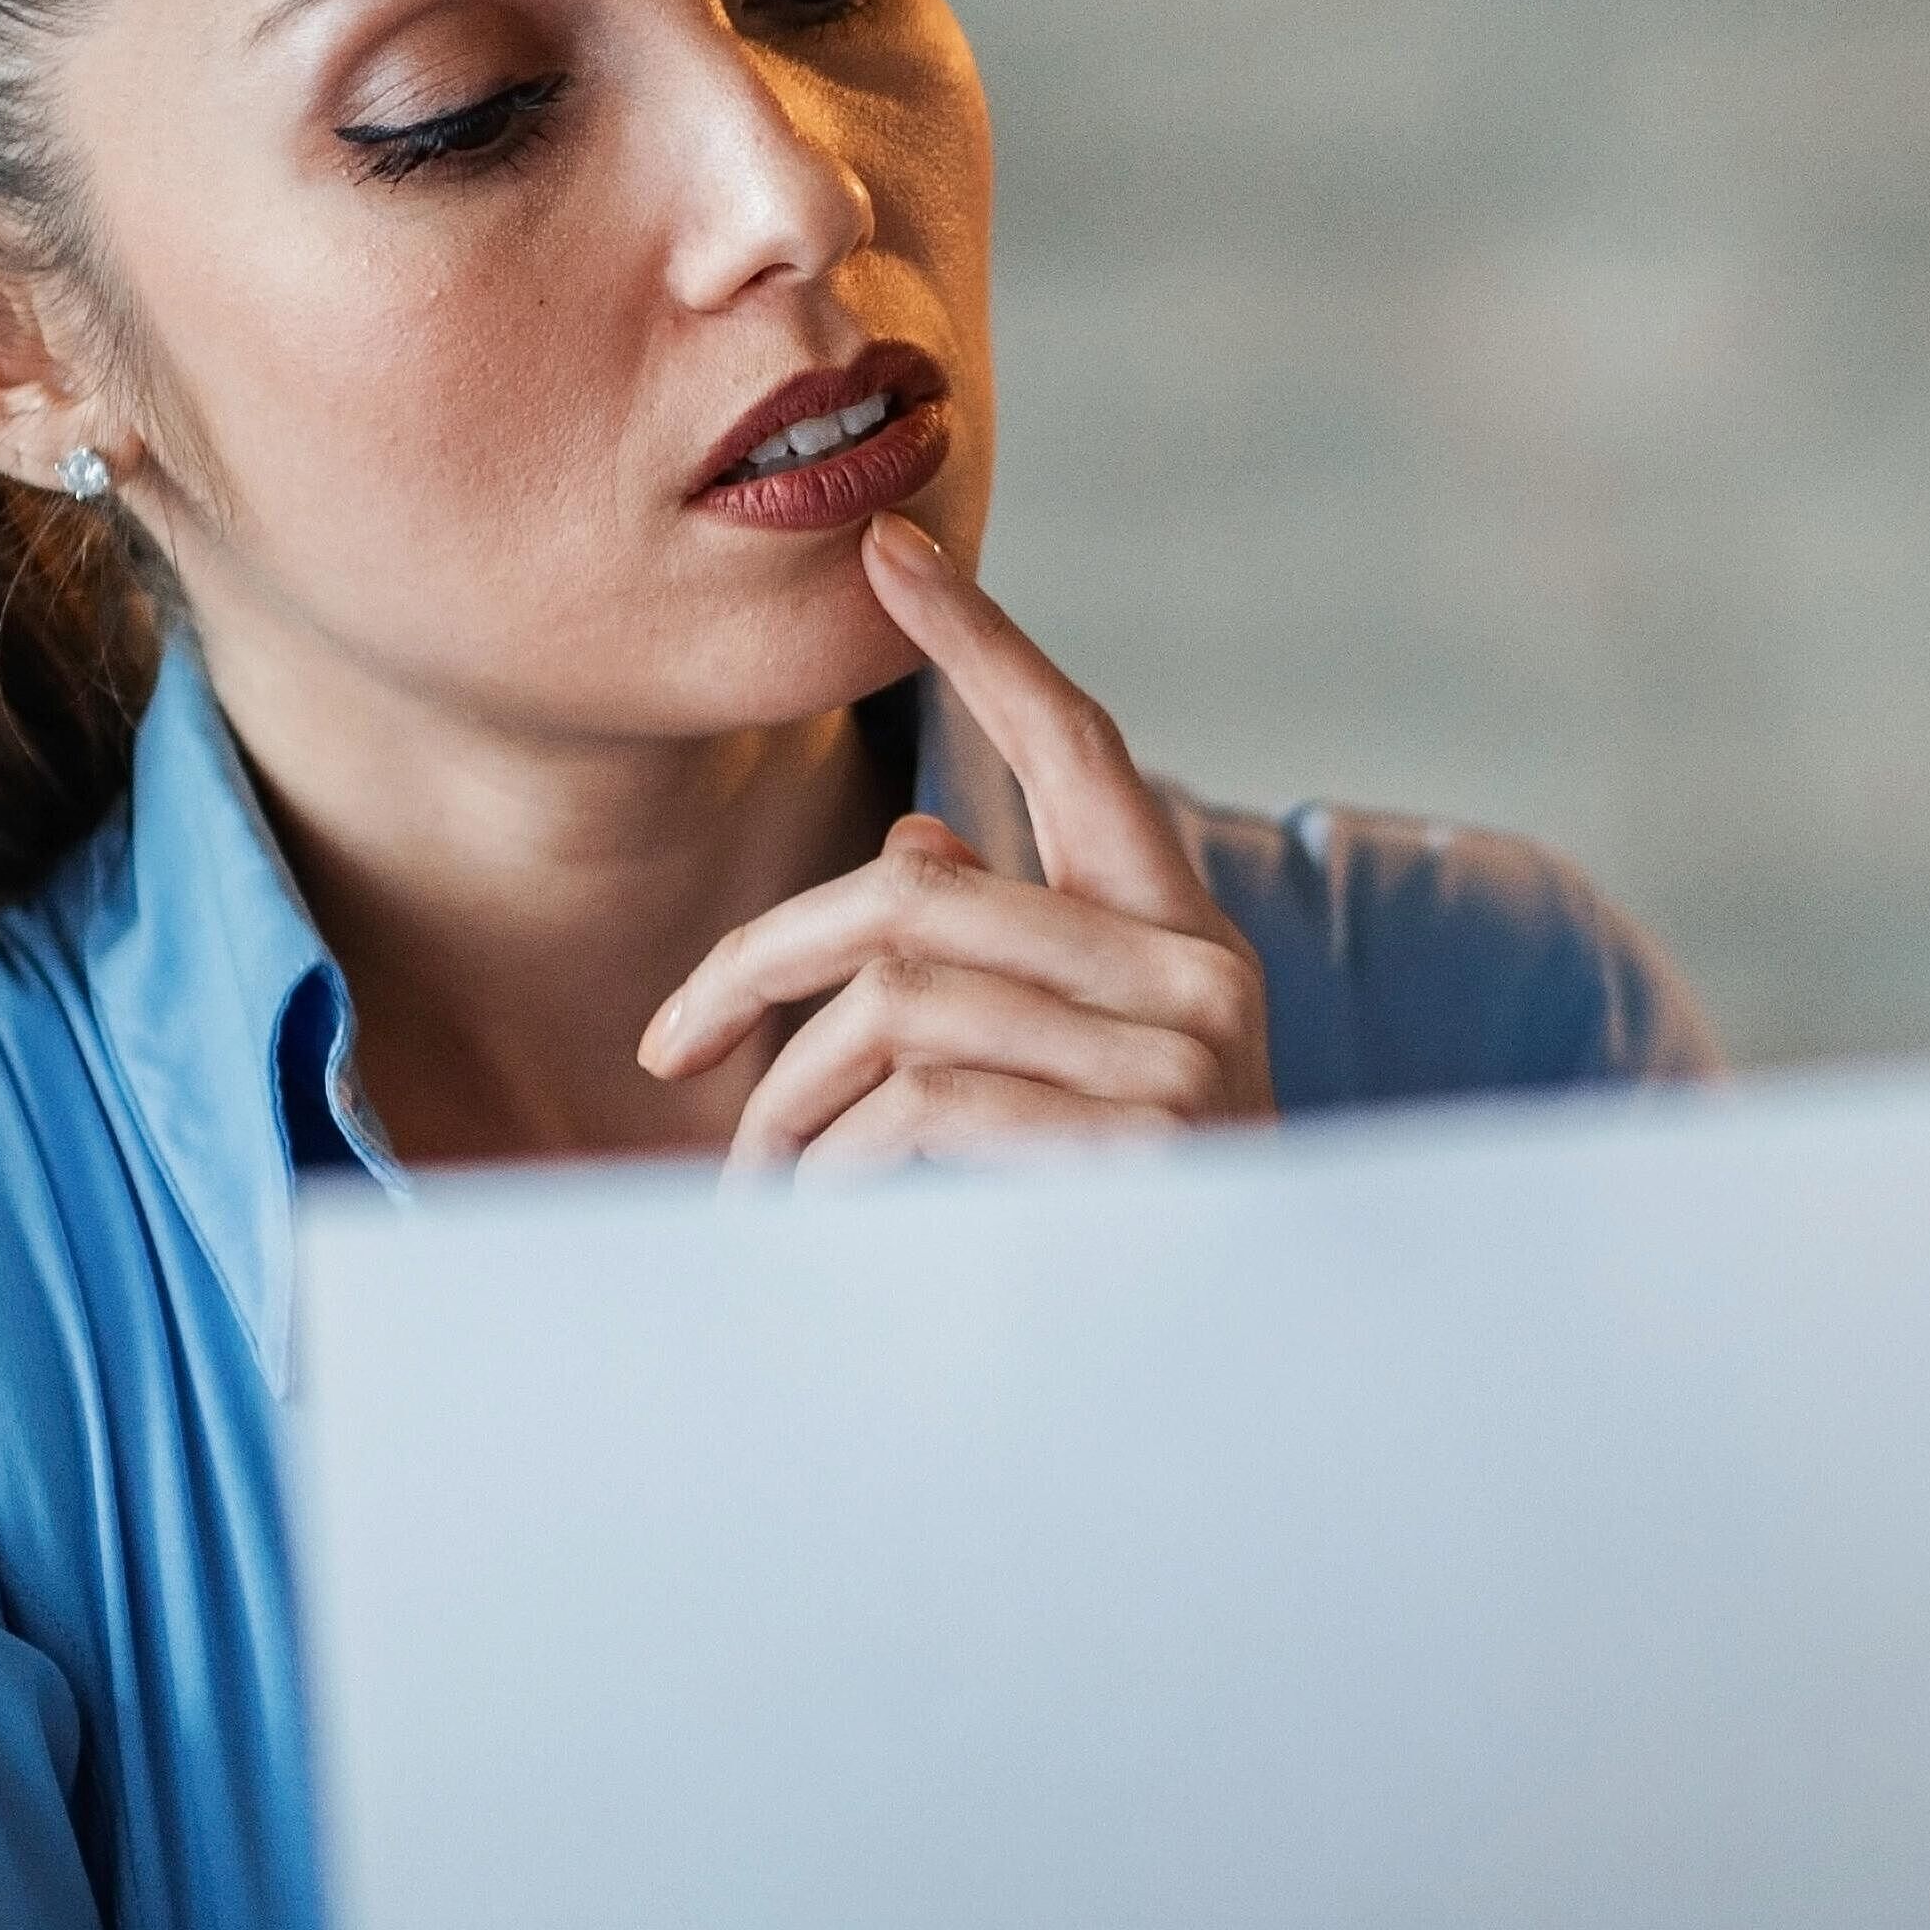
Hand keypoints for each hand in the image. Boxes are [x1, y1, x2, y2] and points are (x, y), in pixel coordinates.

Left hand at [636, 519, 1274, 1172]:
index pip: (1075, 744)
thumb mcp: (1076, 1077)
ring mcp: (1179, 1059)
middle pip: (912, 900)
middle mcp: (1196, 974)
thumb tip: (911, 860)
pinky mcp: (1138, 1146)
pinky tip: (821, 1222)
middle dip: (758, 965)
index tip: (888, 551)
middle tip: (669, 1045)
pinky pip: (919, 1110)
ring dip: (785, 1109)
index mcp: (1180, 933)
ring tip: (754, 1186)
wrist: (1259, 1379)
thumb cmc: (1132, 1225)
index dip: (980, 641)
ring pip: (897, 1013)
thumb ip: (1006, 966)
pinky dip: (836, 1168)